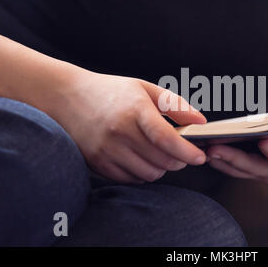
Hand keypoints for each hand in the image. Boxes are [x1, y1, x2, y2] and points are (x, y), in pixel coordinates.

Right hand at [51, 71, 206, 183]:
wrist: (66, 97)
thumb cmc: (111, 91)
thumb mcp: (145, 89)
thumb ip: (176, 105)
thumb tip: (201, 122)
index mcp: (135, 110)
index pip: (166, 138)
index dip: (188, 152)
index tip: (200, 156)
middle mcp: (120, 132)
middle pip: (162, 160)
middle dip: (179, 160)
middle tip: (182, 152)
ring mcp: (106, 150)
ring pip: (149, 174)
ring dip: (161, 168)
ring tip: (159, 153)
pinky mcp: (97, 163)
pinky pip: (131, 179)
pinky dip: (142, 173)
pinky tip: (141, 158)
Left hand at [206, 139, 267, 195]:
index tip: (265, 142)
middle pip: (255, 168)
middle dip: (234, 158)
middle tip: (215, 147)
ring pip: (243, 171)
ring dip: (224, 161)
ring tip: (205, 149)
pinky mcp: (260, 172)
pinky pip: (239, 170)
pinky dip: (224, 164)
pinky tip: (209, 154)